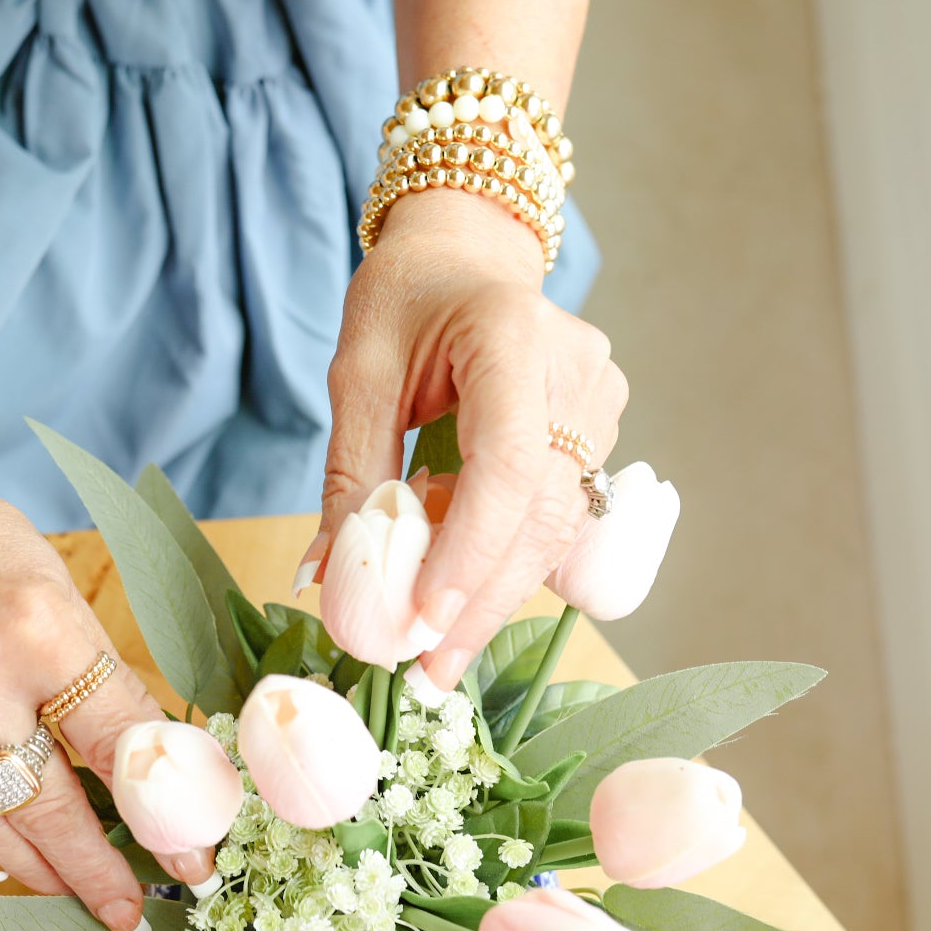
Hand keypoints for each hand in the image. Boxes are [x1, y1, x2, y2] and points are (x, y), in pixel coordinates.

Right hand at [0, 429, 213, 930]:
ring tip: (75, 889)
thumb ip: (103, 688)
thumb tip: (159, 781)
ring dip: (39, 871)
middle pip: (49, 806)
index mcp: (38, 629)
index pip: (115, 745)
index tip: (193, 863)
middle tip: (131, 913)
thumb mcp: (65, 599)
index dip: (162, 816)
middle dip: (99, 872)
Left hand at [315, 188, 627, 689]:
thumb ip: (350, 471)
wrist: (467, 256)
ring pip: (557, 527)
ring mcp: (602, 403)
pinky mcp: (603, 433)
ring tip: (435, 651)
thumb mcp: (358, 371)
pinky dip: (507, 560)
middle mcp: (577, 370)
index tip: (425, 621)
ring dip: (494, 593)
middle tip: (424, 673)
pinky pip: (560, 516)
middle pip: (541, 512)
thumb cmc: (405, 301)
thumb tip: (327, 577)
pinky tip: (460, 593)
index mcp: (512, 334)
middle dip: (480, 600)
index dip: (470, 551)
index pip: (508, 462)